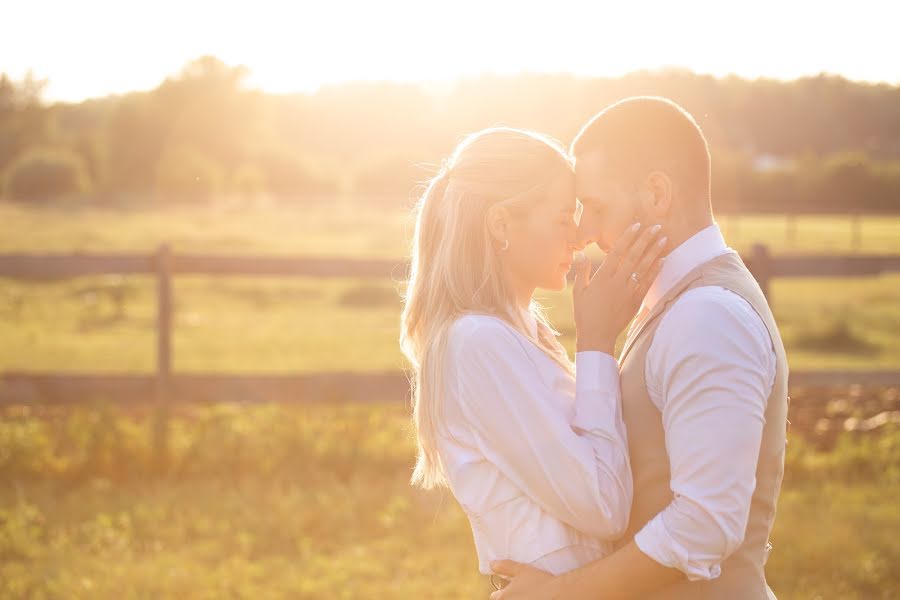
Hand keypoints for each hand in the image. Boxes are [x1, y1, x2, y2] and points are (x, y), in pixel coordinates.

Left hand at [489, 560, 558, 598]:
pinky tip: (535, 597)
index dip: (500, 592)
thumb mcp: (520, 570)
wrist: (557, 595)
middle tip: (521, 591)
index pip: (494, 597)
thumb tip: (492, 564)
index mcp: (503, 597)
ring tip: (529, 595)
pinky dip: (528, 599)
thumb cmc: (539, 582)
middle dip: (510, 596)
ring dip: (519, 598)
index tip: (506, 590)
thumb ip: (504, 567)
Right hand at [573, 222, 665, 352]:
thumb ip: (582, 271)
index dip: (627, 237)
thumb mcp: (579, 291)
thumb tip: (581, 254)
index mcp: (602, 277)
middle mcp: (616, 281)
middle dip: (645, 240)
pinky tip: (663, 260)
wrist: (597, 336)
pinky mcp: (635, 301)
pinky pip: (648, 283)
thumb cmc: (584, 313)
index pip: (617, 251)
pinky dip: (655, 271)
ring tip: (663, 239)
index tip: (637, 225)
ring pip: (643, 267)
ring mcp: (628, 291)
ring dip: (654, 252)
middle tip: (656, 226)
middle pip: (633, 256)